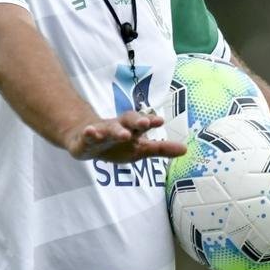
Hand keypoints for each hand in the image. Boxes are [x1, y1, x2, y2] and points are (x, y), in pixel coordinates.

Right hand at [65, 110, 181, 162]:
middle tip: (144, 123)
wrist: (84, 139)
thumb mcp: (140, 148)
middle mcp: (117, 127)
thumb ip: (161, 149)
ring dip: (116, 131)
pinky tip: (90, 132)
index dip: (150, 121)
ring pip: (108, 129)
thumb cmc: (117, 144)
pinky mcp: (85, 140)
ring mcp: (100, 133)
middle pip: (127, 121)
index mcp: (131, 129)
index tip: (160, 120)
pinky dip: (89, 134)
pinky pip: (87, 137)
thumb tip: (185, 149)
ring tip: (124, 134)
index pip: (141, 123)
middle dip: (136, 121)